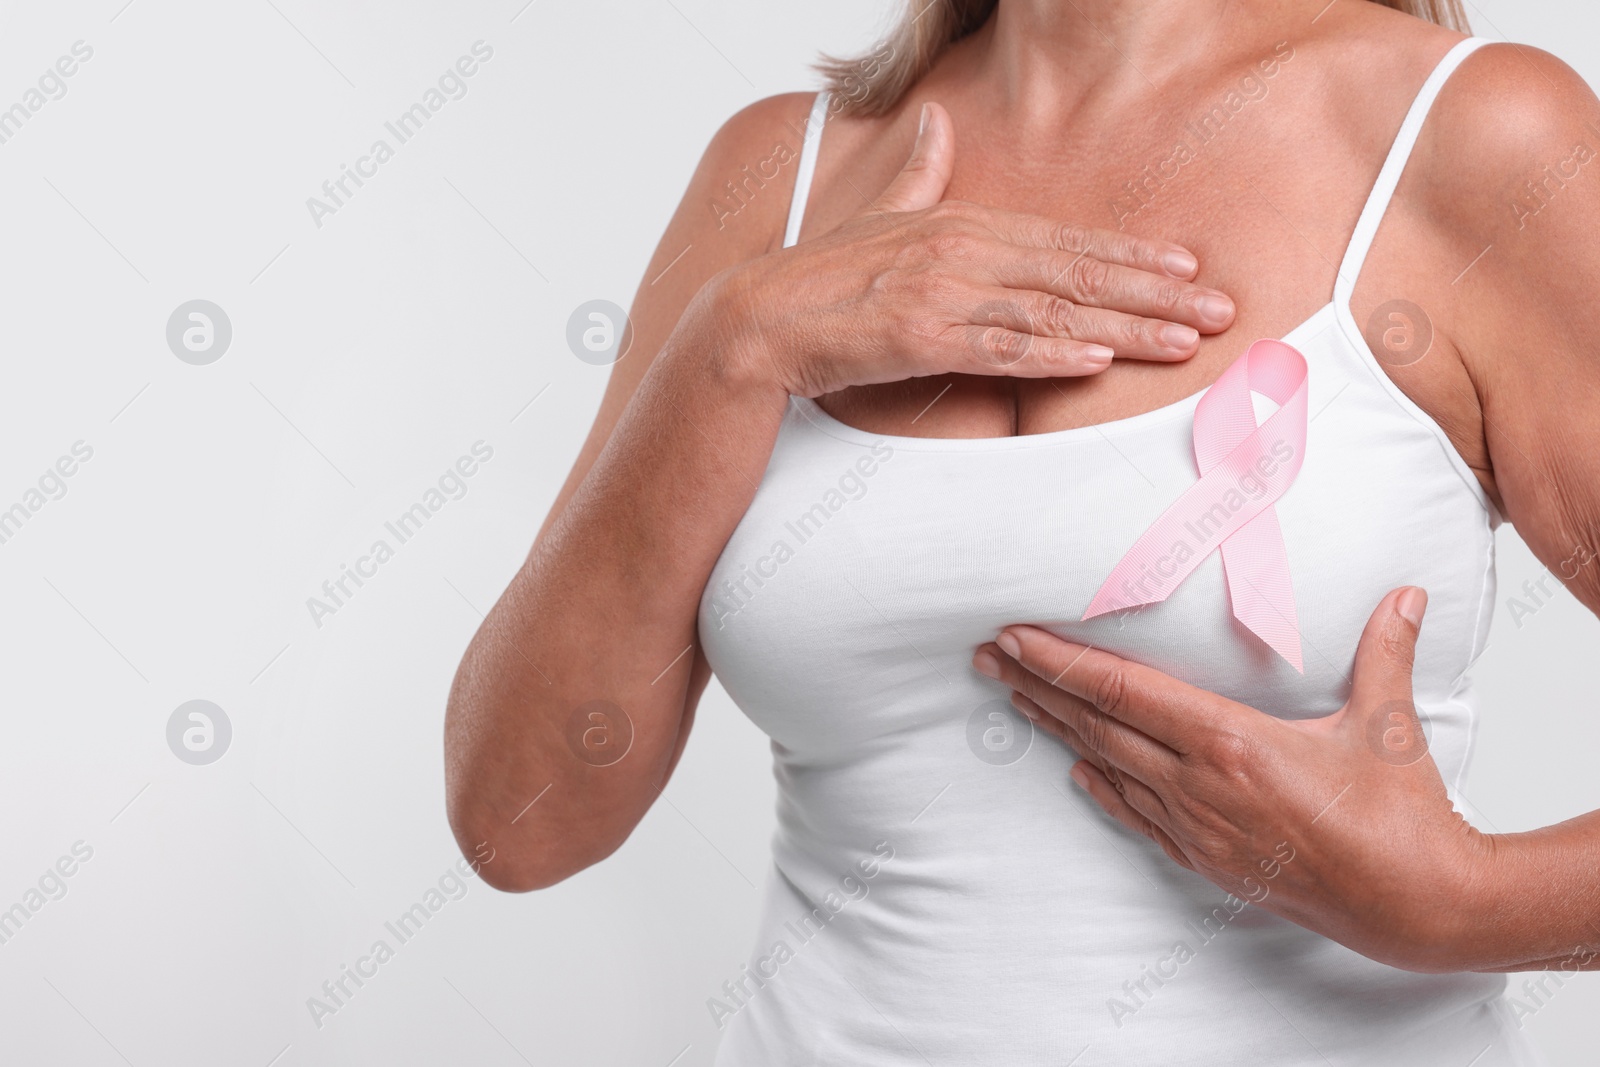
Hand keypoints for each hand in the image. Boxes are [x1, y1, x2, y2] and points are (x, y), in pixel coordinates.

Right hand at [717, 101, 1236, 397]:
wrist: (756, 320)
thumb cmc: (821, 276)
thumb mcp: (878, 215)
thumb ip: (918, 173)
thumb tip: (936, 122)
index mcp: (961, 222)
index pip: (1066, 240)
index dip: (1133, 255)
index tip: (1189, 267)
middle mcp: (961, 251)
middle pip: (1076, 272)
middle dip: (1156, 292)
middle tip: (1221, 309)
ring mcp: (941, 294)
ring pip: (1052, 312)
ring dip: (1124, 328)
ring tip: (1184, 341)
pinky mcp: (916, 337)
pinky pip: (996, 348)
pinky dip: (1050, 355)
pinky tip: (1097, 361)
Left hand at [972, 588, 1494, 972]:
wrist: (1417, 907)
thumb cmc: (1401, 816)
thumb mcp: (1387, 725)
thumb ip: (1385, 651)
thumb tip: (1406, 595)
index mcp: (1233, 744)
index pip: (1126, 691)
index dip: (1064, 662)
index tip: (1018, 637)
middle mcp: (1201, 786)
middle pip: (1098, 725)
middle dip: (1036, 686)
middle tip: (987, 656)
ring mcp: (1199, 827)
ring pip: (1109, 767)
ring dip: (1059, 731)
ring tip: (1016, 698)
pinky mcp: (1208, 860)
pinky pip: (1138, 817)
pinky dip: (1103, 788)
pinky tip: (1078, 770)